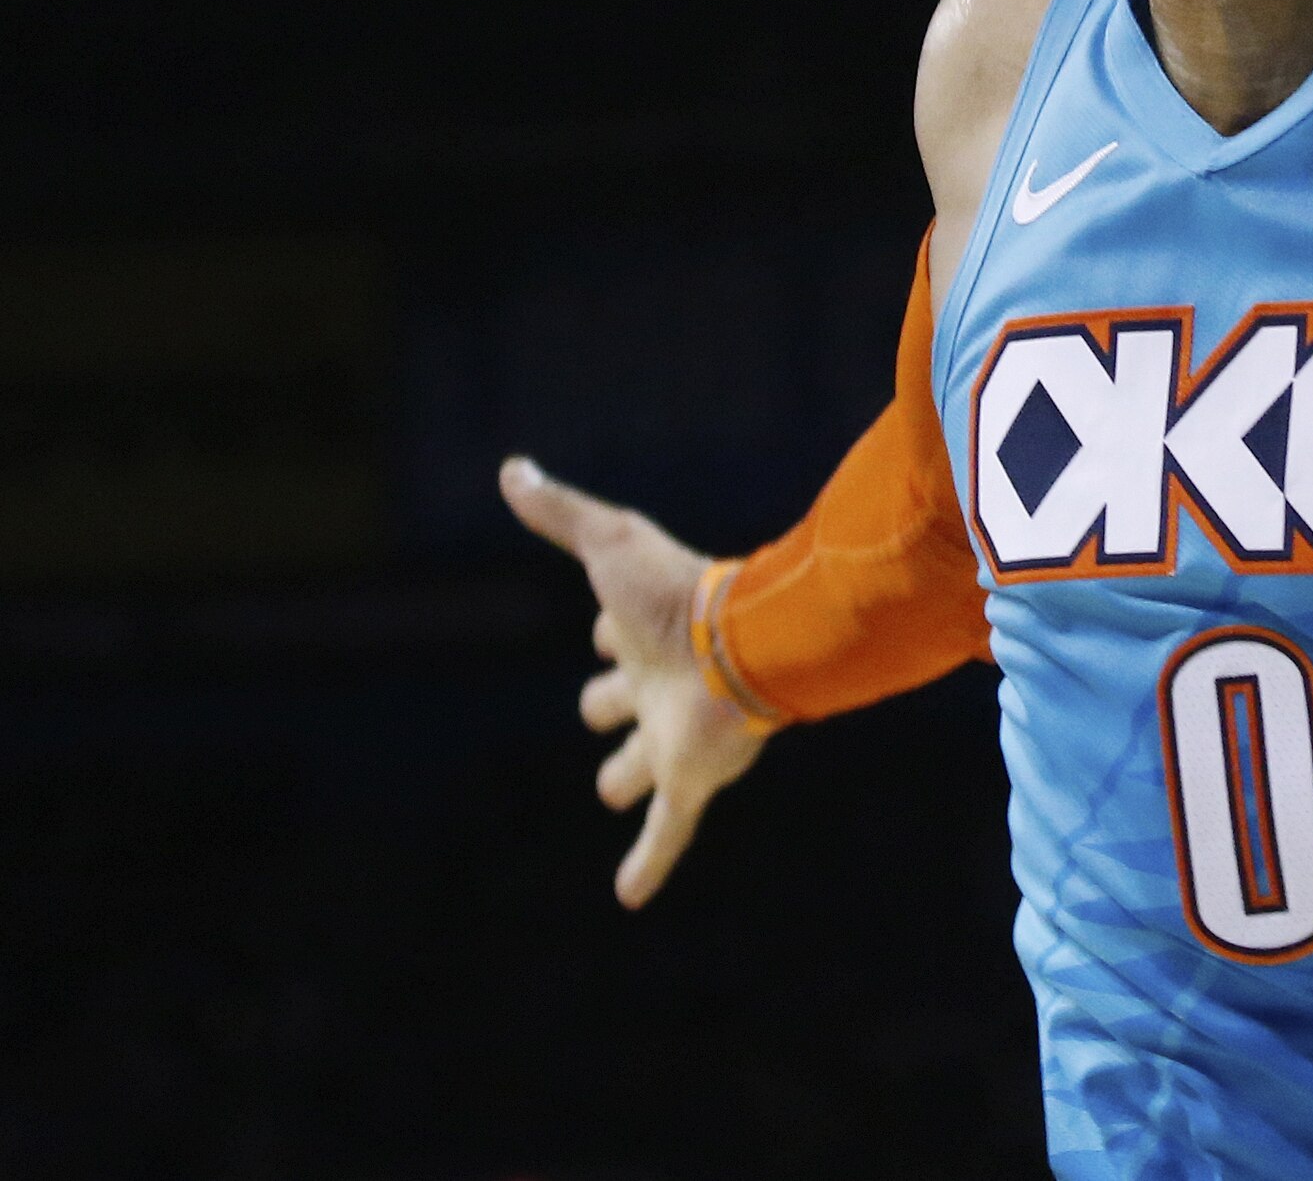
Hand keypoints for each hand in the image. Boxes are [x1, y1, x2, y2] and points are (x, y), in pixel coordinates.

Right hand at [501, 455, 771, 906]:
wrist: (748, 643)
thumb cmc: (678, 592)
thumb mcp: (609, 543)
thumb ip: (562, 511)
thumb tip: (512, 468)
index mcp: (642, 631)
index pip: (610, 634)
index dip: (607, 627)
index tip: (612, 619)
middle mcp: (657, 686)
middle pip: (616, 703)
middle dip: (607, 706)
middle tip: (602, 707)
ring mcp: (674, 738)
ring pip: (638, 769)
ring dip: (629, 780)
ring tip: (620, 792)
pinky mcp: (690, 780)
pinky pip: (669, 832)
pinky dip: (649, 863)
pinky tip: (630, 897)